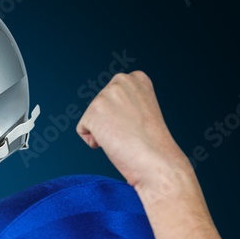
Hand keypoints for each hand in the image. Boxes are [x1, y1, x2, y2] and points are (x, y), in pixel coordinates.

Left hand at [76, 71, 190, 190]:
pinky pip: (83, 130)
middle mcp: (121, 81)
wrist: (156, 160)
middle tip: (130, 132)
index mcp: (137, 78)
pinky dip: (94, 141)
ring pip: (91, 118)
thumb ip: (125, 101)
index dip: (121, 116)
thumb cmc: (152, 142)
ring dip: (103, 132)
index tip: (137, 123)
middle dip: (110, 122)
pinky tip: (113, 143)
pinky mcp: (93, 112)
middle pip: (99, 106)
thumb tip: (107, 108)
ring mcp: (106, 95)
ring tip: (123, 137)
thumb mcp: (142, 110)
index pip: (112, 96)